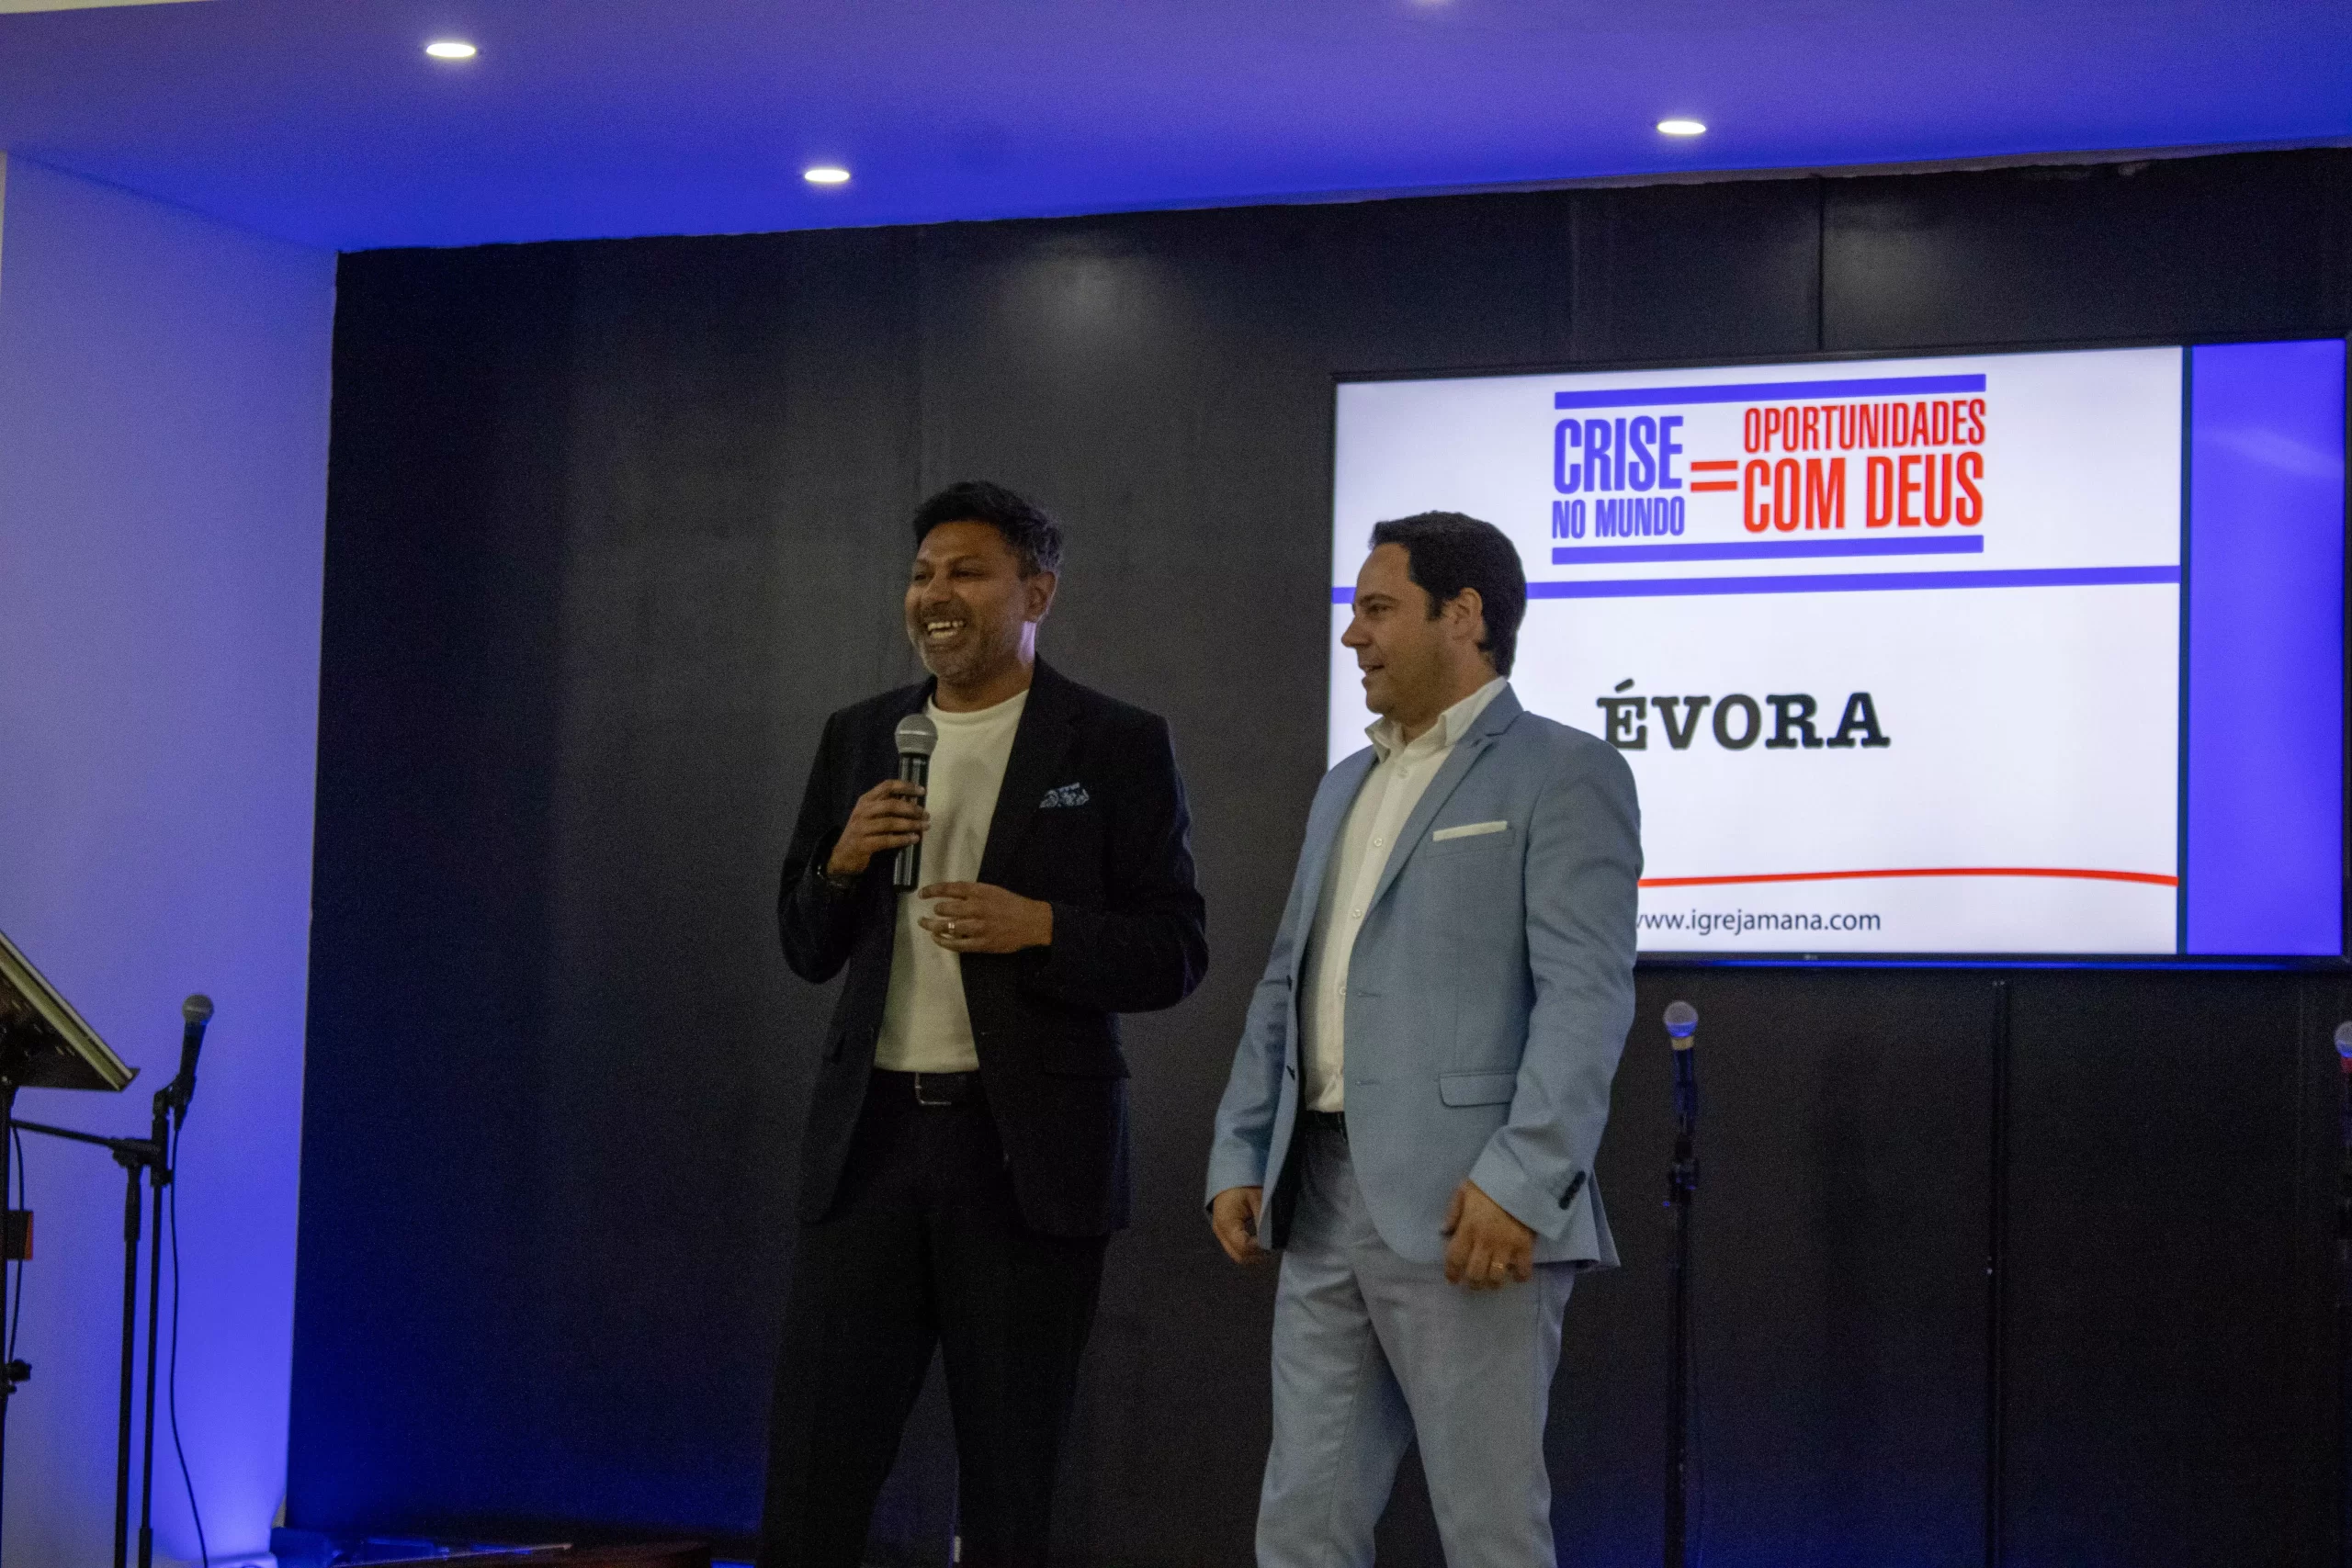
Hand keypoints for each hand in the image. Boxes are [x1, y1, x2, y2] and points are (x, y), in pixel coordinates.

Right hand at [826, 779, 928, 878]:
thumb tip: (913, 801)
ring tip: (925, 826)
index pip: (887, 786)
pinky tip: (914, 839)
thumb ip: (888, 807)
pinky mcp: (864, 844)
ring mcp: (861, 828)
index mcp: (865, 800)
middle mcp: (862, 811)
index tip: (922, 791)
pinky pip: (887, 840)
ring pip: (890, 823)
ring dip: (911, 824)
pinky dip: (903, 839)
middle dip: (911, 809)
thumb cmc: (862, 833)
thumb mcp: (872, 815)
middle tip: (926, 814)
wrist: (843, 856)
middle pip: (890, 804)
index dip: (906, 786)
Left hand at [917, 882, 1052, 953]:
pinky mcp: (981, 944)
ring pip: (947, 927)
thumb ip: (972, 893)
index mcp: (979, 892)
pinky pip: (956, 944)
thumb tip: (950, 896)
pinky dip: (944, 941)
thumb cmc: (1012, 905)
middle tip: (930, 913)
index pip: (949, 888)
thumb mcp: (993, 891)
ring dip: (933, 926)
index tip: (922, 893)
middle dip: (934, 911)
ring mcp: (978, 927)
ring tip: (927, 925)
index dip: (932, 890)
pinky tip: (938, 939)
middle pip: (945, 908)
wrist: (1033, 922)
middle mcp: (976, 908)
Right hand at [1211, 1186, 1267, 1264]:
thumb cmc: (1243, 1183)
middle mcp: (1220, 1231)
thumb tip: (1272, 1240)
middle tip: (1273, 1247)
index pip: (1243, 1247)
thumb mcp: (1257, 1198)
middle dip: (1257, 1255)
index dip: (1259, 1249)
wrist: (1229, 1172)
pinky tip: (1260, 1242)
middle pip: (1239, 1256)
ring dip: (1253, 1254)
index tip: (1273, 1244)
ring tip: (1268, 1245)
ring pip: (1237, 1255)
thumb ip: (1263, 1220)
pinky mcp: (1223, 1231)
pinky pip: (1235, 1248)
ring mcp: (1220, 1232)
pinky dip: (1248, 1249)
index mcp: (1226, 1222)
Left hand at [1441, 1180, 1534, 1290]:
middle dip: (1472, 1282)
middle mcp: (1485, 1242)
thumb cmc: (1490, 1183)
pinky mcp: (1525, 1246)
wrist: (1521, 1177)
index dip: (1451, 1273)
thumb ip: (1453, 1212)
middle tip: (1473, 1281)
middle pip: (1475, 1274)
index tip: (1452, 1278)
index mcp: (1468, 1228)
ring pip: (1497, 1277)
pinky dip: (1519, 1276)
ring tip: (1492, 1280)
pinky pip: (1523, 1270)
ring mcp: (1506, 1246)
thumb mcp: (1463, 1191)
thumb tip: (1444, 1231)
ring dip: (1493, 1283)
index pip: (1455, 1259)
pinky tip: (1516, 1274)